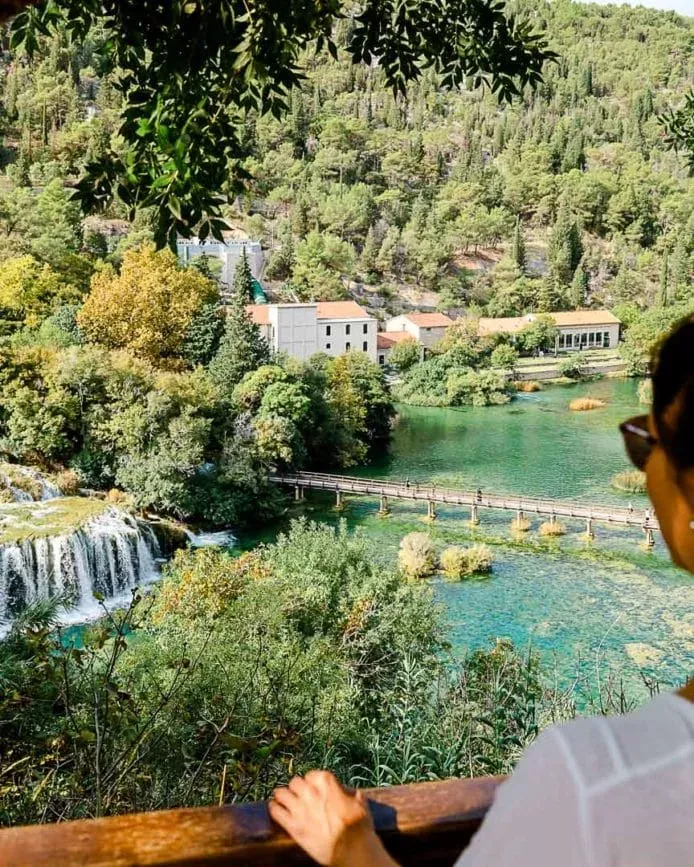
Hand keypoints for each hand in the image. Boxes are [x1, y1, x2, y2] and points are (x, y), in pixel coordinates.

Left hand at [269, 770, 394, 866]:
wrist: (352, 849)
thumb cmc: (358, 826)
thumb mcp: (360, 801)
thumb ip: (348, 792)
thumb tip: (344, 791)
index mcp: (326, 782)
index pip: (311, 775)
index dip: (312, 782)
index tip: (313, 788)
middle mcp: (310, 791)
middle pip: (295, 782)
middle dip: (297, 788)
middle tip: (298, 795)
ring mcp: (299, 808)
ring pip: (281, 793)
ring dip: (283, 796)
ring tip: (283, 799)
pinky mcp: (293, 826)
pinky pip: (275, 811)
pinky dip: (274, 809)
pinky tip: (275, 808)